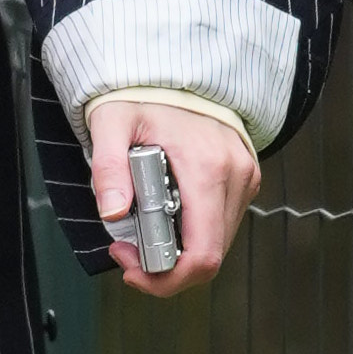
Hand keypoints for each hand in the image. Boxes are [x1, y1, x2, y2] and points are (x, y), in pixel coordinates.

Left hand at [87, 101, 256, 297]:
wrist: (175, 76)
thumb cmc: (144, 98)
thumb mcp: (112, 125)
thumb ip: (108, 168)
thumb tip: (111, 212)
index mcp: (207, 168)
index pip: (202, 253)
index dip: (166, 276)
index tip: (130, 265)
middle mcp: (235, 176)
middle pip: (209, 256)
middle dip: (166, 268)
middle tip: (128, 250)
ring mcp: (244, 179)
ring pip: (217, 245)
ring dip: (179, 252)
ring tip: (143, 229)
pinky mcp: (244, 181)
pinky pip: (221, 225)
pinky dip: (192, 234)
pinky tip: (166, 217)